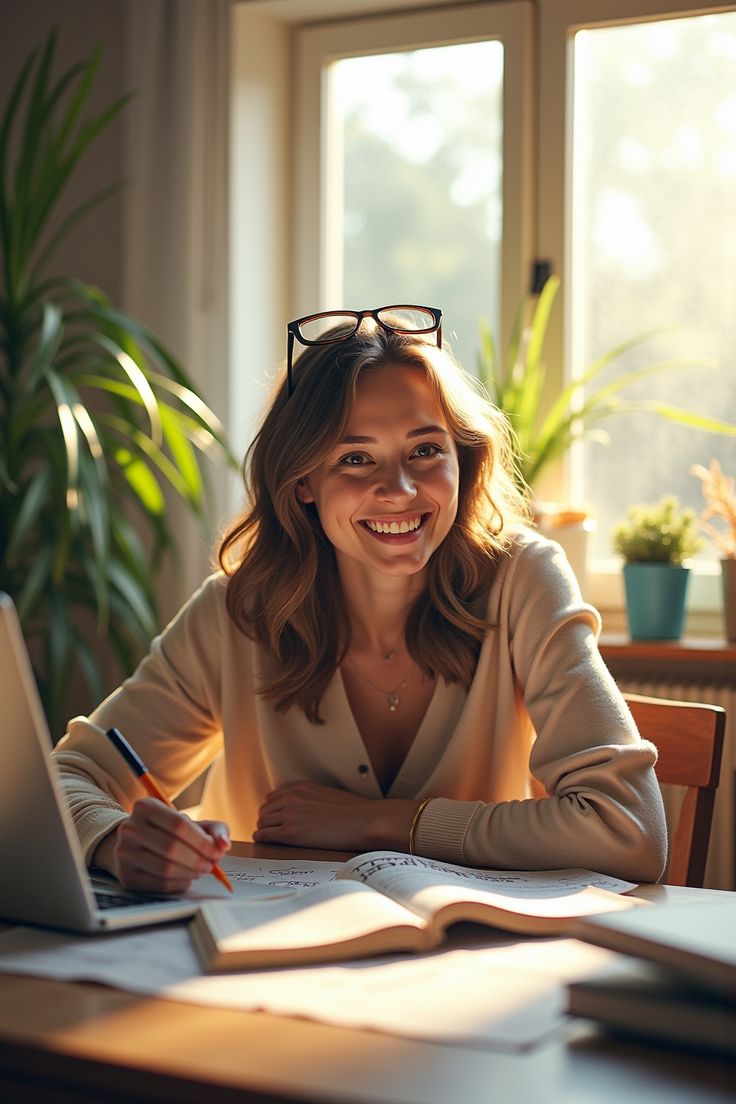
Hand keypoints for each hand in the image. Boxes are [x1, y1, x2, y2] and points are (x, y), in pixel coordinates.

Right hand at [93, 798, 230, 892]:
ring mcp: (124, 852)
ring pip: (165, 868)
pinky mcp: (125, 875)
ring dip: (190, 873)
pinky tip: (186, 878)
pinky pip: (159, 884)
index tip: (217, 852)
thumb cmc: (170, 832)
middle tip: (211, 866)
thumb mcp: (192, 823)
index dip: (202, 841)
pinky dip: (179, 884)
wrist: (136, 845)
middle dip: (198, 860)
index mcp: (146, 806)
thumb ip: (215, 830)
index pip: (178, 824)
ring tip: (200, 871)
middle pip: (171, 848)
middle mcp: (129, 828)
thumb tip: (224, 845)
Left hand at [254, 781, 416, 851]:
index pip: (273, 797)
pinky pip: (265, 835)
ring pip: (262, 822)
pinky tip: (265, 843)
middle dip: (267, 820)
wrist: (364, 821)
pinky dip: (262, 839)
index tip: (275, 818)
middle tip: (270, 830)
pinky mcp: (290, 833)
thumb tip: (308, 810)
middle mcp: (292, 798)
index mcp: (301, 788)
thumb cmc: (354, 812)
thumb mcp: (329, 795)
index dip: (273, 809)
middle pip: (265, 809)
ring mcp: (289, 815)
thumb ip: (312, 799)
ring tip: (268, 838)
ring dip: (263, 829)